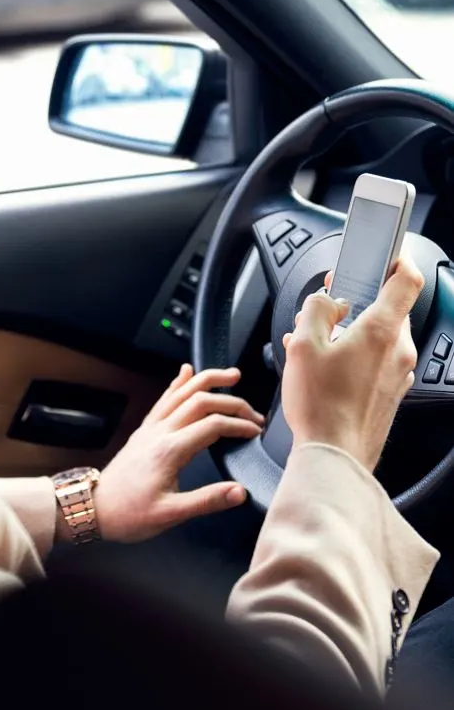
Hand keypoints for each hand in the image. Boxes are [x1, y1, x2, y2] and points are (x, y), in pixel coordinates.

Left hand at [94, 365, 262, 542]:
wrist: (95, 508)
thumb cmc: (129, 514)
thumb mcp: (170, 515)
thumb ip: (207, 501)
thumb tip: (240, 492)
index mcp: (169, 450)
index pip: (213, 425)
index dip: (239, 425)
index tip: (255, 432)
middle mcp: (160, 432)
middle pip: (200, 401)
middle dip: (231, 401)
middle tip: (254, 413)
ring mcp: (150, 428)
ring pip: (181, 392)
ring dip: (207, 380)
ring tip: (231, 375)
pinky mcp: (144, 430)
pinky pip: (164, 398)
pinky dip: (178, 383)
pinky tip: (186, 372)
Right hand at [281, 255, 423, 471]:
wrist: (335, 454)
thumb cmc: (321, 406)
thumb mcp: (304, 344)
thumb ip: (316, 310)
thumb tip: (327, 301)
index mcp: (382, 330)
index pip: (406, 280)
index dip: (397, 260)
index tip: (384, 254)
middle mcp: (398, 350)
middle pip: (385, 310)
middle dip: (354, 305)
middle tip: (324, 311)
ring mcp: (397, 374)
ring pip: (377, 338)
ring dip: (349, 333)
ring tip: (314, 346)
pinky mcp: (390, 394)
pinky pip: (374, 362)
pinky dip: (352, 357)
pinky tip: (323, 369)